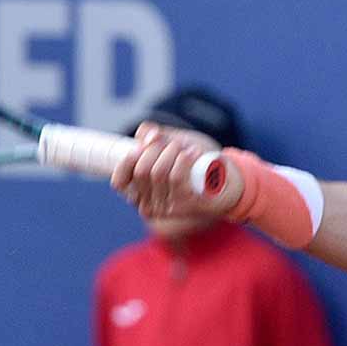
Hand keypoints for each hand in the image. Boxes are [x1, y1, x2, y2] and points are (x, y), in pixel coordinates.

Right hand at [110, 123, 234, 220]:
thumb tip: (148, 136)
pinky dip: (184, 159)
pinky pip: (176, 177)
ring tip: (186, 148)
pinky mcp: (185, 207)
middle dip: (157, 149)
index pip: (119, 181)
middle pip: (141, 170)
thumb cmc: (194, 163)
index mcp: (139, 194)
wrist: (227, 181)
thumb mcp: (170, 144)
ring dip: (173, 152)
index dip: (127, 161)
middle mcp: (149, 206)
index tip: (141, 147)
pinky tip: (193, 153)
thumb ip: (155, 136)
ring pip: (159, 172)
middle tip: (174, 143)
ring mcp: (167, 209)